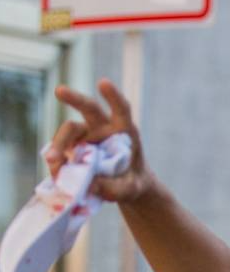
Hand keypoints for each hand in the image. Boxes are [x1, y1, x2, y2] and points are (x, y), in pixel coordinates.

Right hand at [47, 78, 155, 201]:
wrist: (124, 186)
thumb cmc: (134, 182)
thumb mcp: (132, 189)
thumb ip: (116, 188)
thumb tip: (90, 185)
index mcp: (124, 132)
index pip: (121, 110)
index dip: (113, 97)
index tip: (103, 83)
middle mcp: (103, 128)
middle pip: (89, 108)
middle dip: (74, 98)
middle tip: (60, 91)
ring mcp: (85, 136)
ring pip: (69, 131)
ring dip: (59, 144)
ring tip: (54, 162)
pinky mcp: (72, 147)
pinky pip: (61, 149)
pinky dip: (57, 160)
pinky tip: (57, 174)